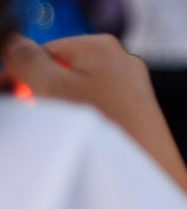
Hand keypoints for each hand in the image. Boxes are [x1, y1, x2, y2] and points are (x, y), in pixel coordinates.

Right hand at [0, 34, 186, 204]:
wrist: (150, 167)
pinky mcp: (139, 111)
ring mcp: (134, 86)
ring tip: (55, 128)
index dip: (20, 72)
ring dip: (60, 105)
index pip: (44, 50)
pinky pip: (100, 107)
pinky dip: (82, 118)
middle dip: (40, 89)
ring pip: (81, 90)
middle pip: (64, 70)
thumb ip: (28, 60)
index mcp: (100, 45)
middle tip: (29, 111)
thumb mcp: (53, 87)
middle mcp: (122, 61)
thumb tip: (14, 41)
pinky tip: (78, 136)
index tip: (8, 92)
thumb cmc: (104, 125)